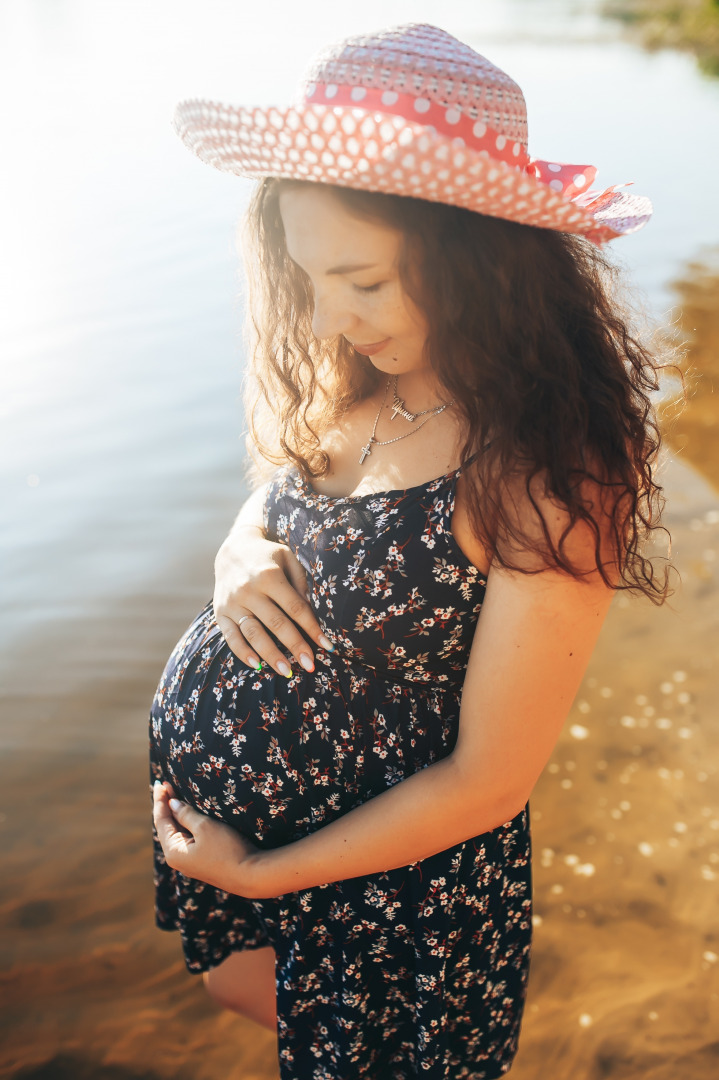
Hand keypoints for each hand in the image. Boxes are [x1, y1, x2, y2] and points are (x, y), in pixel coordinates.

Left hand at [153, 782, 260, 895]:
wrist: (250, 875)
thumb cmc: (227, 849)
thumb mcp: (205, 827)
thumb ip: (186, 814)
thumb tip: (172, 804)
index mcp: (173, 851)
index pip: (161, 821)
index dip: (161, 800)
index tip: (160, 783)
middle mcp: (177, 858)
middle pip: (167, 827)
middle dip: (166, 806)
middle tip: (164, 785)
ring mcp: (189, 861)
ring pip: (177, 832)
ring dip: (176, 814)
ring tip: (173, 796)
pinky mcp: (201, 861)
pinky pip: (187, 838)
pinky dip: (185, 823)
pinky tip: (187, 815)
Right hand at [213, 526, 333, 676]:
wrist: (232, 550)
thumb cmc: (268, 557)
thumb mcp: (288, 558)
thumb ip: (300, 582)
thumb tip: (309, 611)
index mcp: (269, 575)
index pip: (295, 607)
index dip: (312, 628)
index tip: (327, 646)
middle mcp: (249, 590)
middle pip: (276, 623)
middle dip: (295, 646)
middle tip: (311, 665)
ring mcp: (232, 603)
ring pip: (253, 633)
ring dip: (270, 655)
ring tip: (287, 671)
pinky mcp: (220, 612)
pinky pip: (230, 637)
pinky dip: (242, 653)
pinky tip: (257, 665)